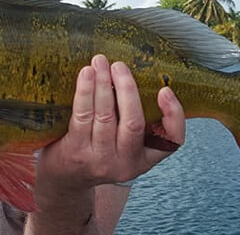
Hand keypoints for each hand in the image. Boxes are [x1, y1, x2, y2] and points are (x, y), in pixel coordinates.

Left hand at [35, 54, 185, 196]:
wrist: (65, 178)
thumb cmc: (98, 150)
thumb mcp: (124, 145)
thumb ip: (134, 119)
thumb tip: (137, 75)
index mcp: (145, 158)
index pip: (172, 141)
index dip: (174, 115)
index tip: (165, 90)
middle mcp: (126, 162)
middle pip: (133, 122)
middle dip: (127, 88)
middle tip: (119, 65)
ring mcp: (100, 159)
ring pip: (106, 115)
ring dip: (103, 84)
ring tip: (99, 62)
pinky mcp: (76, 152)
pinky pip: (83, 116)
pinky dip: (85, 92)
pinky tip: (86, 75)